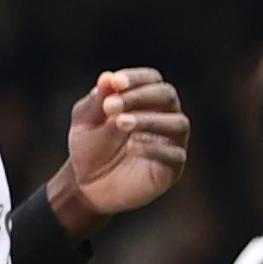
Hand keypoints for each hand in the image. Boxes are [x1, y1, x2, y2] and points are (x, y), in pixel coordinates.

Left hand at [49, 69, 191, 226]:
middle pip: (167, 95)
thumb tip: (107, 77)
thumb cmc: (90, 147)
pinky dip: (154, 148)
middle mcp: (165, 116)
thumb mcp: (84, 123)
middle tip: (111, 106)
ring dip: (149, 120)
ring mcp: (172, 142)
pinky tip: (131, 146)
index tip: (115, 82)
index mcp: (146, 100)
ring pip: (178, 123)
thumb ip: (95, 102)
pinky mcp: (172, 168)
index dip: (136, 78)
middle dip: (139, 97)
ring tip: (120, 123)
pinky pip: (175, 154)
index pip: (151, 79)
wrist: (86, 186)